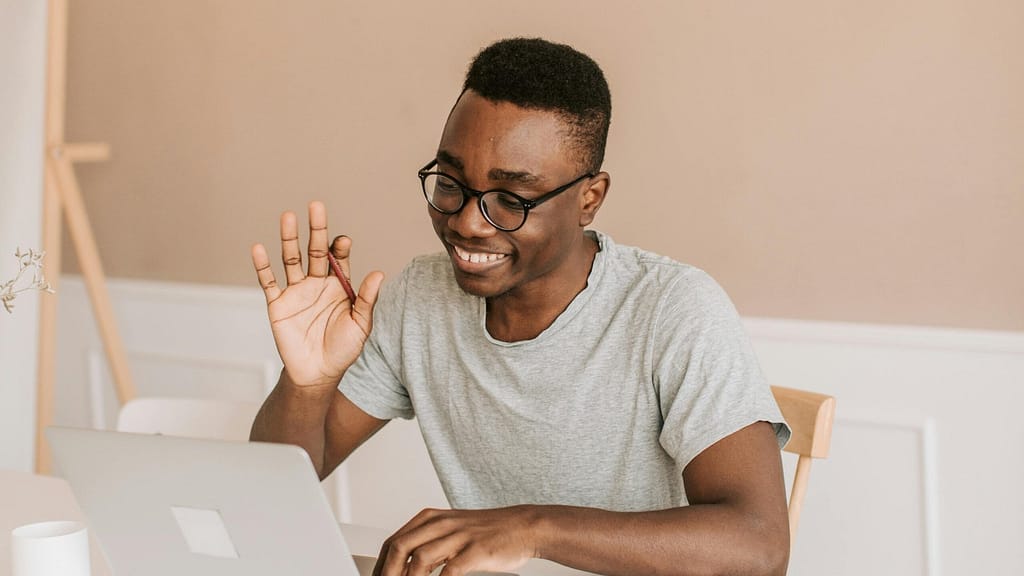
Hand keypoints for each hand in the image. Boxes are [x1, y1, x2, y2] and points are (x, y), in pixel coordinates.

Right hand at [251, 201, 383, 388]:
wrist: (317, 374)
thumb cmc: (343, 349)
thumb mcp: (361, 325)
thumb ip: (367, 299)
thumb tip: (379, 273)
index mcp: (338, 286)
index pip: (338, 259)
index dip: (339, 248)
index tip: (342, 241)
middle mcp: (316, 284)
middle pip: (314, 251)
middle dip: (316, 229)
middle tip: (316, 206)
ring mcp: (296, 292)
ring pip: (291, 259)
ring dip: (289, 239)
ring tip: (288, 216)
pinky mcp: (278, 304)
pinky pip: (268, 282)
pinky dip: (262, 266)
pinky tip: (259, 248)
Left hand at [373, 507, 539, 575]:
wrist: (523, 526)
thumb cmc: (487, 532)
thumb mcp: (451, 530)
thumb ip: (427, 542)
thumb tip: (402, 565)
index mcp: (430, 518)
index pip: (394, 541)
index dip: (380, 565)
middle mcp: (441, 524)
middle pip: (400, 548)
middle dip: (386, 573)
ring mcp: (458, 536)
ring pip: (419, 559)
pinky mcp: (474, 551)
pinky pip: (449, 572)